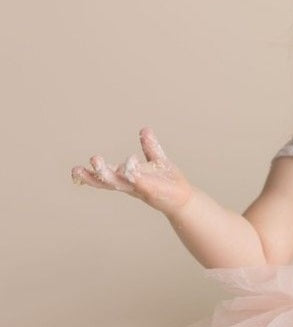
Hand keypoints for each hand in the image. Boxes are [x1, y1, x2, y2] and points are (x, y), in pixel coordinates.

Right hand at [71, 128, 192, 215]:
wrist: (184, 197)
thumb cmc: (168, 181)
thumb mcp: (156, 160)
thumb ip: (149, 146)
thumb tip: (144, 129)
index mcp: (126, 178)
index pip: (104, 177)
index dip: (89, 175)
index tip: (74, 171)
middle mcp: (129, 184)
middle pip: (107, 181)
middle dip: (94, 174)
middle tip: (80, 167)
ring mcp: (139, 187)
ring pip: (118, 182)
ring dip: (106, 173)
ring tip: (96, 162)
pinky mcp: (151, 188)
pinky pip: (138, 180)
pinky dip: (132, 171)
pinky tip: (129, 161)